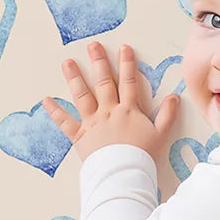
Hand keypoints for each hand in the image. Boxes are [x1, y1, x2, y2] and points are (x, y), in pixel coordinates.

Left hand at [42, 40, 180, 162]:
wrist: (124, 173)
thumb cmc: (142, 156)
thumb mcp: (161, 135)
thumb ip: (167, 115)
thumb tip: (174, 96)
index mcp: (129, 110)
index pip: (129, 82)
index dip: (127, 64)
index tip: (124, 48)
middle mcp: (109, 111)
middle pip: (104, 82)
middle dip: (99, 62)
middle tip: (93, 45)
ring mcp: (92, 123)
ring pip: (82, 96)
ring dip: (75, 78)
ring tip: (67, 62)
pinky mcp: (80, 136)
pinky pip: (65, 123)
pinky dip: (55, 112)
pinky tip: (45, 100)